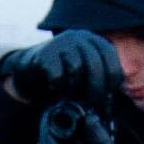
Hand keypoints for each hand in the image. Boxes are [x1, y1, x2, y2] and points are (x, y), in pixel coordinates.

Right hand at [2, 30, 119, 108]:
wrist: (30, 71)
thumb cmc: (64, 78)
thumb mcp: (86, 75)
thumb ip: (101, 79)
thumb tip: (113, 101)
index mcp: (96, 42)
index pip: (113, 64)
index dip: (112, 85)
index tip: (106, 99)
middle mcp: (81, 37)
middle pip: (96, 66)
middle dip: (95, 91)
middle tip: (91, 106)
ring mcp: (62, 42)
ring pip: (77, 69)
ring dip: (74, 89)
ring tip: (70, 94)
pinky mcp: (46, 53)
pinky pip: (58, 75)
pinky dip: (57, 86)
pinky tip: (54, 86)